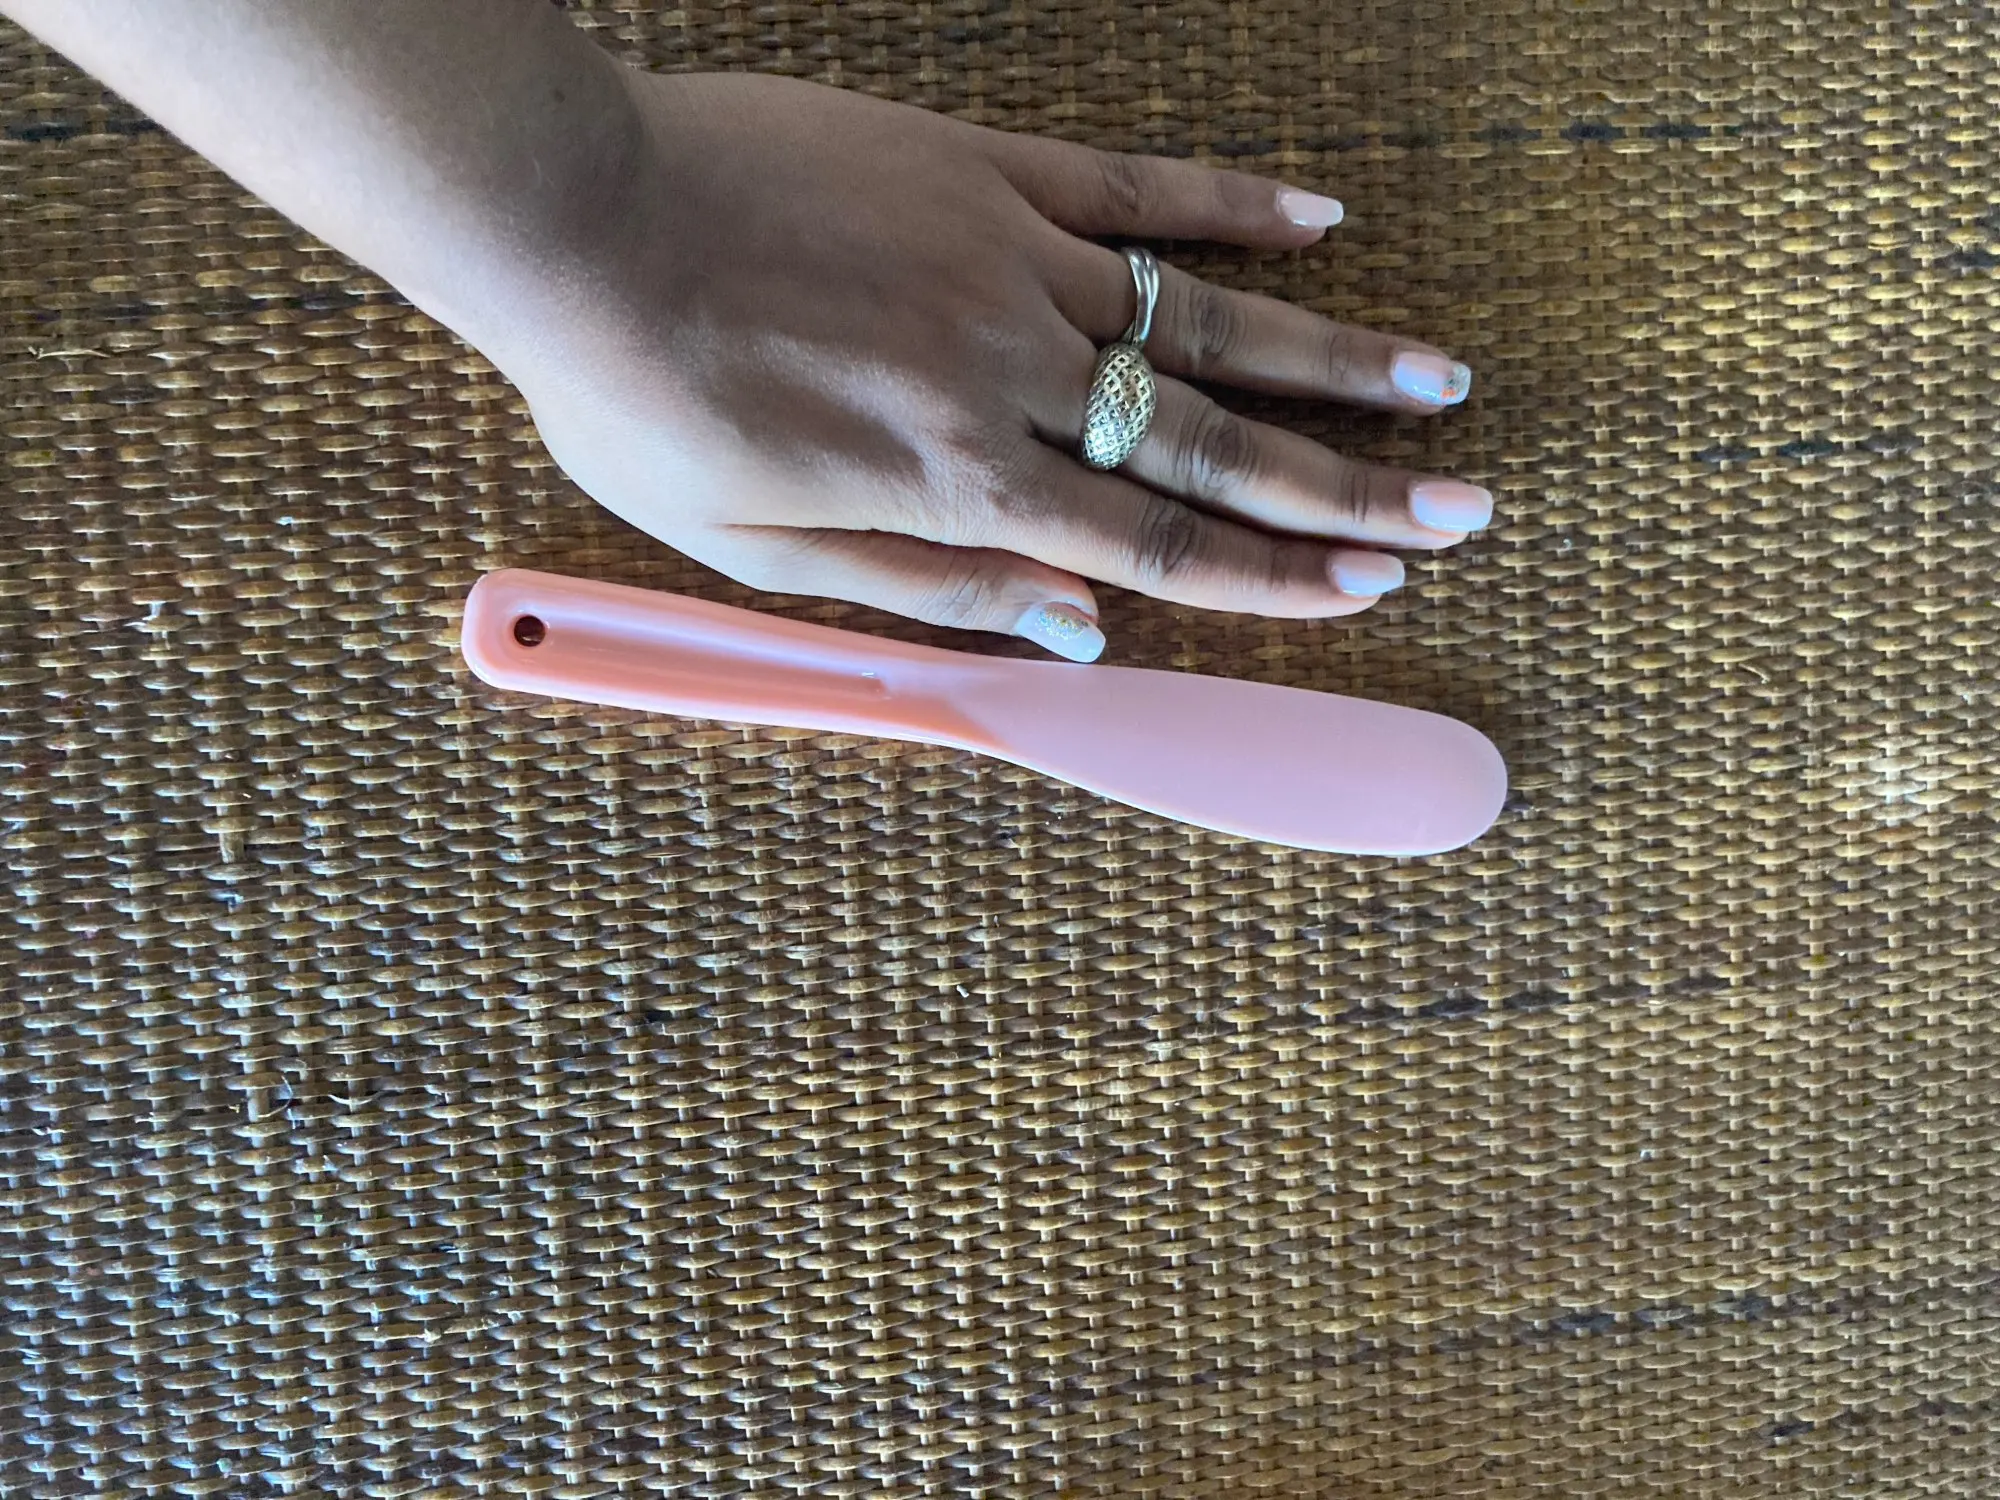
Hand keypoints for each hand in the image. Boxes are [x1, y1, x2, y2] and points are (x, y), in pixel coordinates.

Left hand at [508, 72, 1492, 661]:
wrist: (578, 223)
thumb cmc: (645, 399)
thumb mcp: (755, 549)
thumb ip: (927, 594)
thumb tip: (1074, 632)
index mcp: (960, 482)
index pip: (1156, 547)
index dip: (1274, 576)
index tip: (1369, 588)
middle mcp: (1015, 376)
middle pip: (1215, 447)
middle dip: (1349, 490)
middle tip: (1462, 508)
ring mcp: (1012, 261)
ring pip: (1205, 321)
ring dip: (1332, 360)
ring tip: (1439, 386)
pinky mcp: (984, 171)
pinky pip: (1135, 188)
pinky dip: (1232, 205)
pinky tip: (1324, 219)